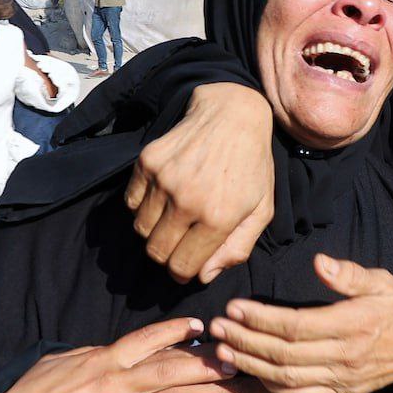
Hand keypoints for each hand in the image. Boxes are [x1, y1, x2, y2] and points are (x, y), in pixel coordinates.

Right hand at [1, 318, 235, 392]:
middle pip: (170, 373)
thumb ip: (93, 354)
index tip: (203, 326)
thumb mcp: (63, 361)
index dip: (176, 330)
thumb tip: (113, 348)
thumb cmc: (32, 390)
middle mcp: (116, 384)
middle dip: (206, 371)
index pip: (149, 339)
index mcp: (106, 359)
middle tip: (236, 368)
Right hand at [126, 83, 273, 283]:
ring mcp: (164, 179)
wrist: (233, 115)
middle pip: (156, 252)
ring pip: (141, 229)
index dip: (182, 274)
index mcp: (218, 217)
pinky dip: (143, 207)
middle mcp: (188, 200)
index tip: (186, 268)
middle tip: (179, 245)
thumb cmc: (251, 167)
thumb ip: (236, 250)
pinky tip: (164, 196)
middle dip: (166, 256)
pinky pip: (131, 202)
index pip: (181, 266)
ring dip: (155, 231)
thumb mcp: (261, 211)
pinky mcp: (148, 162)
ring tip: (174, 217)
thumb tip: (203, 277)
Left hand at [210, 254, 392, 392]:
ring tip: (222, 351)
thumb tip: (319, 261)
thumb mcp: (381, 281)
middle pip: (283, 354)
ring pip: (286, 379)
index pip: (295, 325)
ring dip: (250, 366)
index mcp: (352, 326)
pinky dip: (270, 388)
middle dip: (244, 342)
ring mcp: (340, 379)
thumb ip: (348, 274)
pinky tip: (249, 373)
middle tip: (216, 329)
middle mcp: (343, 357)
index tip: (233, 307)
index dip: (260, 319)